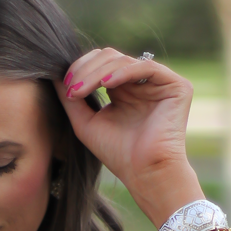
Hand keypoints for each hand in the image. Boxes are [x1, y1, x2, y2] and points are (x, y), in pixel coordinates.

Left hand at [56, 49, 197, 225]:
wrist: (145, 173)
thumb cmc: (117, 154)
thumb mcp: (85, 122)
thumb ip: (70, 99)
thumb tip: (53, 74)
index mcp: (123, 89)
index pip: (100, 64)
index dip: (80, 69)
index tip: (64, 86)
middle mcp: (141, 82)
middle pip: (110, 57)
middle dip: (86, 69)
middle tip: (71, 88)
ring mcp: (160, 82)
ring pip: (123, 60)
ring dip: (98, 72)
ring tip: (81, 90)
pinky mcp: (176, 86)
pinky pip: (146, 67)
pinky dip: (124, 72)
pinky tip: (106, 84)